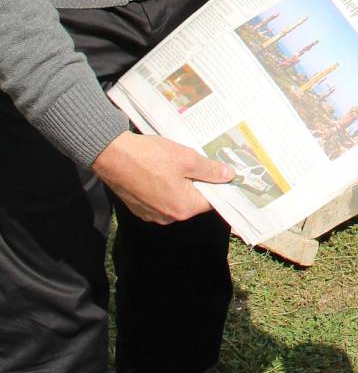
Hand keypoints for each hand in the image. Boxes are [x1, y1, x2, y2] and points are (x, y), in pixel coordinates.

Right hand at [92, 130, 235, 224]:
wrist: (112, 155)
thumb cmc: (150, 157)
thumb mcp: (187, 158)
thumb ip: (210, 170)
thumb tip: (229, 176)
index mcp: (183, 208)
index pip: (211, 200)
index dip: (217, 184)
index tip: (218, 170)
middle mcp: (168, 217)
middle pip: (193, 200)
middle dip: (196, 182)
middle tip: (192, 161)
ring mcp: (152, 214)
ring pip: (176, 199)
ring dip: (178, 183)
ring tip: (172, 163)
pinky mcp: (139, 208)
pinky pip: (160, 199)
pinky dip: (162, 186)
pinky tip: (157, 170)